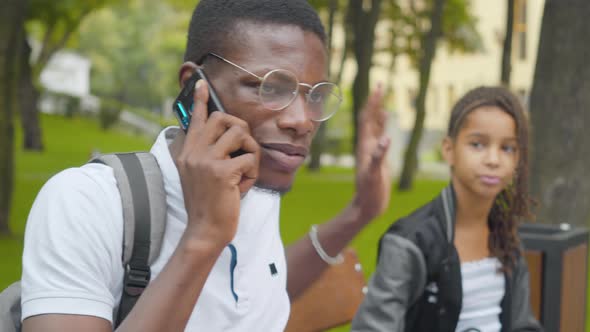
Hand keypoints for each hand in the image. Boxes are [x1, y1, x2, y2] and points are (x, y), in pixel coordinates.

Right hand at [175, 80, 259, 247]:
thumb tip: (227, 134)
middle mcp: (193, 152)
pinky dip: (252, 174)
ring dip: (250, 152)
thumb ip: (206, 154)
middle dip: (241, 129)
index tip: (202, 83)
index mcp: (187, 152)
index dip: (201, 100)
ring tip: (244, 172)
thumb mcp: (199, 175)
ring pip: (240, 134)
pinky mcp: (221, 172)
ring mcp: (205, 161)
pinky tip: (242, 188)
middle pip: (223, 118)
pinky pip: (249, 159)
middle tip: (243, 148)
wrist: (205, 230)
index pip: (195, 119)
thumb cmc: (208, 204)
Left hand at [353, 84, 390, 222]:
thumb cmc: (369, 191)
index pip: (367, 119)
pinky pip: (380, 135)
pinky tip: (386, 118)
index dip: (372, 102)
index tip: (377, 86)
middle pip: (369, 118)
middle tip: (380, 84)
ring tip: (381, 96)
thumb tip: (386, 139)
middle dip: (374, 101)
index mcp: (365, 146)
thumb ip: (378, 157)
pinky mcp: (378, 156)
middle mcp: (367, 145)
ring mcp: (372, 150)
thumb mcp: (373, 174)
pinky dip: (383, 124)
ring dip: (377, 110)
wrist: (367, 205)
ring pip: (374, 125)